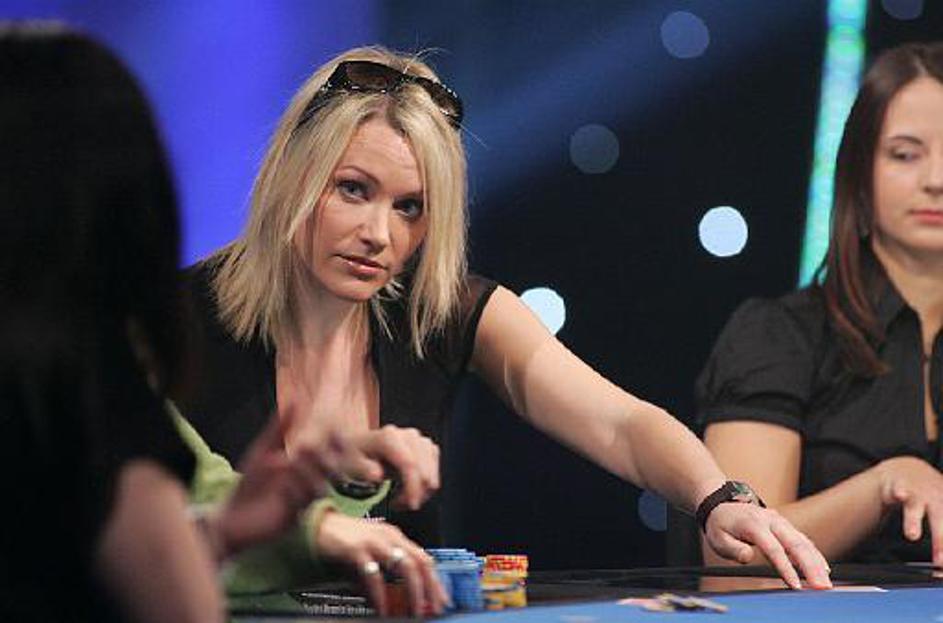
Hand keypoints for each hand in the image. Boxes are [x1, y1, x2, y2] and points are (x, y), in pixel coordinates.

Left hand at [208, 414, 380, 559]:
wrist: (231, 517)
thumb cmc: (248, 485)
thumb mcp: (262, 451)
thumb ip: (278, 428)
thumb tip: (295, 399)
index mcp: (305, 468)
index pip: (330, 454)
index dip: (336, 444)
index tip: (335, 432)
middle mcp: (308, 485)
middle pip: (330, 471)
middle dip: (321, 459)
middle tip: (304, 448)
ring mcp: (302, 502)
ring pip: (318, 486)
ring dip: (306, 474)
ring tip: (290, 465)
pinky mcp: (293, 518)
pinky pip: (301, 503)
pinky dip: (294, 492)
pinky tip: (282, 487)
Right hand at [315, 513, 448, 615]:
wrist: (316, 528)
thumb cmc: (344, 542)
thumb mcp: (371, 555)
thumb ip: (385, 574)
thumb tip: (399, 600)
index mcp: (395, 536)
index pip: (424, 558)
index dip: (434, 580)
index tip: (441, 600)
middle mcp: (389, 536)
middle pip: (419, 562)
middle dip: (430, 588)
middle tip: (433, 608)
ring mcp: (373, 541)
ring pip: (404, 566)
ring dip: (413, 591)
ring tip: (414, 611)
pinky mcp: (356, 550)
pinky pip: (374, 575)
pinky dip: (380, 594)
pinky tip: (382, 608)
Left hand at [350, 425, 439, 509]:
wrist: (360, 448)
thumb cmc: (355, 458)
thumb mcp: (351, 465)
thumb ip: (363, 469)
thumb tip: (377, 474)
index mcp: (389, 437)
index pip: (410, 464)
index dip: (413, 487)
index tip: (410, 505)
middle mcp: (408, 435)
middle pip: (424, 471)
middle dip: (415, 494)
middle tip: (397, 505)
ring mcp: (420, 440)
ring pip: (431, 475)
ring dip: (419, 493)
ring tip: (400, 499)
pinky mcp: (428, 448)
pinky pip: (433, 474)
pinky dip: (423, 488)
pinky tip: (407, 491)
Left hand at [704, 503, 831, 589]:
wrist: (723, 505)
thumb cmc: (720, 526)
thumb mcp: (718, 538)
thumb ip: (732, 549)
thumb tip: (748, 556)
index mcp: (754, 524)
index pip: (774, 548)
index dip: (786, 568)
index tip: (796, 586)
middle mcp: (771, 521)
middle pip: (796, 544)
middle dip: (811, 567)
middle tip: (822, 587)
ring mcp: (780, 522)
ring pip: (803, 542)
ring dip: (817, 563)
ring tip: (826, 583)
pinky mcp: (785, 526)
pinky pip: (803, 540)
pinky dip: (814, 554)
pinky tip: (823, 568)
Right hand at [876, 455, 942, 564]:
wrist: (910, 470)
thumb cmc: (930, 500)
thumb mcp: (942, 517)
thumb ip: (942, 542)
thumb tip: (941, 568)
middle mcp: (939, 501)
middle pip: (941, 521)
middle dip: (941, 541)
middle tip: (940, 562)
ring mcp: (920, 493)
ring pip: (917, 507)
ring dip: (914, 521)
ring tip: (912, 535)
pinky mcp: (901, 485)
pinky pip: (900, 490)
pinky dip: (900, 492)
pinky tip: (900, 495)